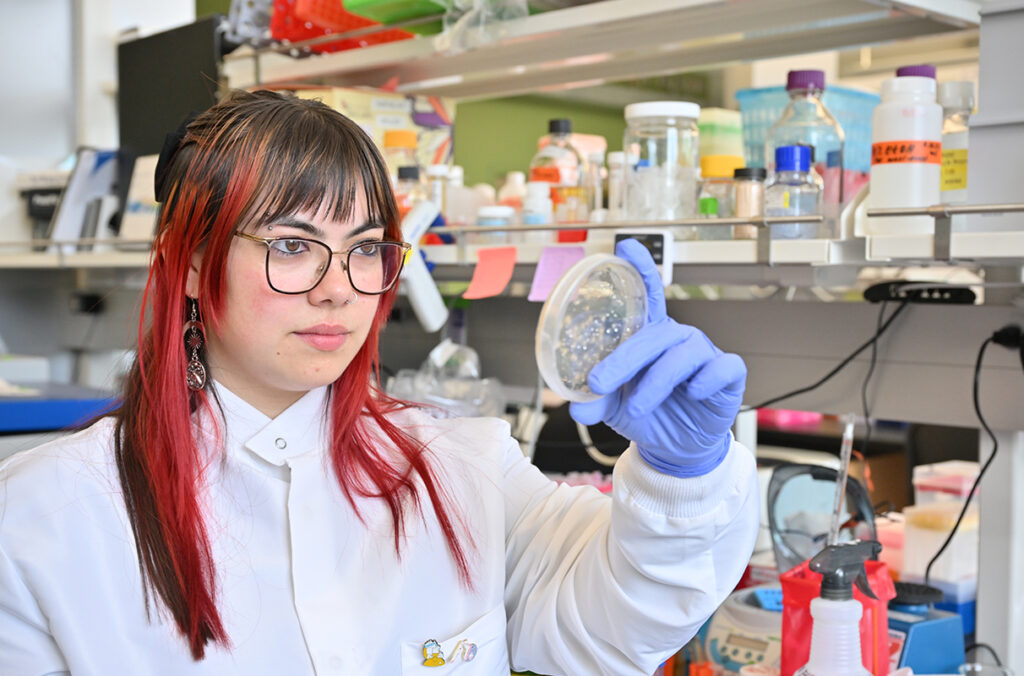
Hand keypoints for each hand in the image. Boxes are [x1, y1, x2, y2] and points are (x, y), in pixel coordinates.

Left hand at [569, 239, 746, 477]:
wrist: (676, 448)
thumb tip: (577, 407)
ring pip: (684, 354)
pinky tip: (693, 393)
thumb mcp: (613, 407)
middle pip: (654, 335)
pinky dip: (707, 379)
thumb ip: (594, 402)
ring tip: (636, 406)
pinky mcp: (727, 376)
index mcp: (650, 336)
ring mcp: (704, 355)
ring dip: (656, 380)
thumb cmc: (648, 414)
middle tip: (598, 383)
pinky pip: (724, 367)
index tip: (625, 247)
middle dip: (624, 359)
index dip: (640, 268)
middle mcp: (678, 339)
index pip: (648, 294)